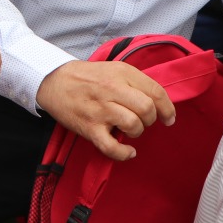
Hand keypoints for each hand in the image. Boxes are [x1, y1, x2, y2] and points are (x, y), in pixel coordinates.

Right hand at [36, 60, 175, 160]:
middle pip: (147, 109)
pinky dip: (123, 153)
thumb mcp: (114, 69)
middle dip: (151, 119)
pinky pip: (111, 147)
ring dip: (137, 131)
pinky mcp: (89, 127)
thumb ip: (136, 82)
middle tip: (143, 121)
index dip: (167, 108)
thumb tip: (159, 103)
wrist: (53, 81)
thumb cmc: (88, 77)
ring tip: (129, 129)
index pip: (156, 92)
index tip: (169, 118)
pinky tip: (128, 151)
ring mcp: (100, 110)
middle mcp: (111, 90)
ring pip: (133, 125)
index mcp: (121, 73)